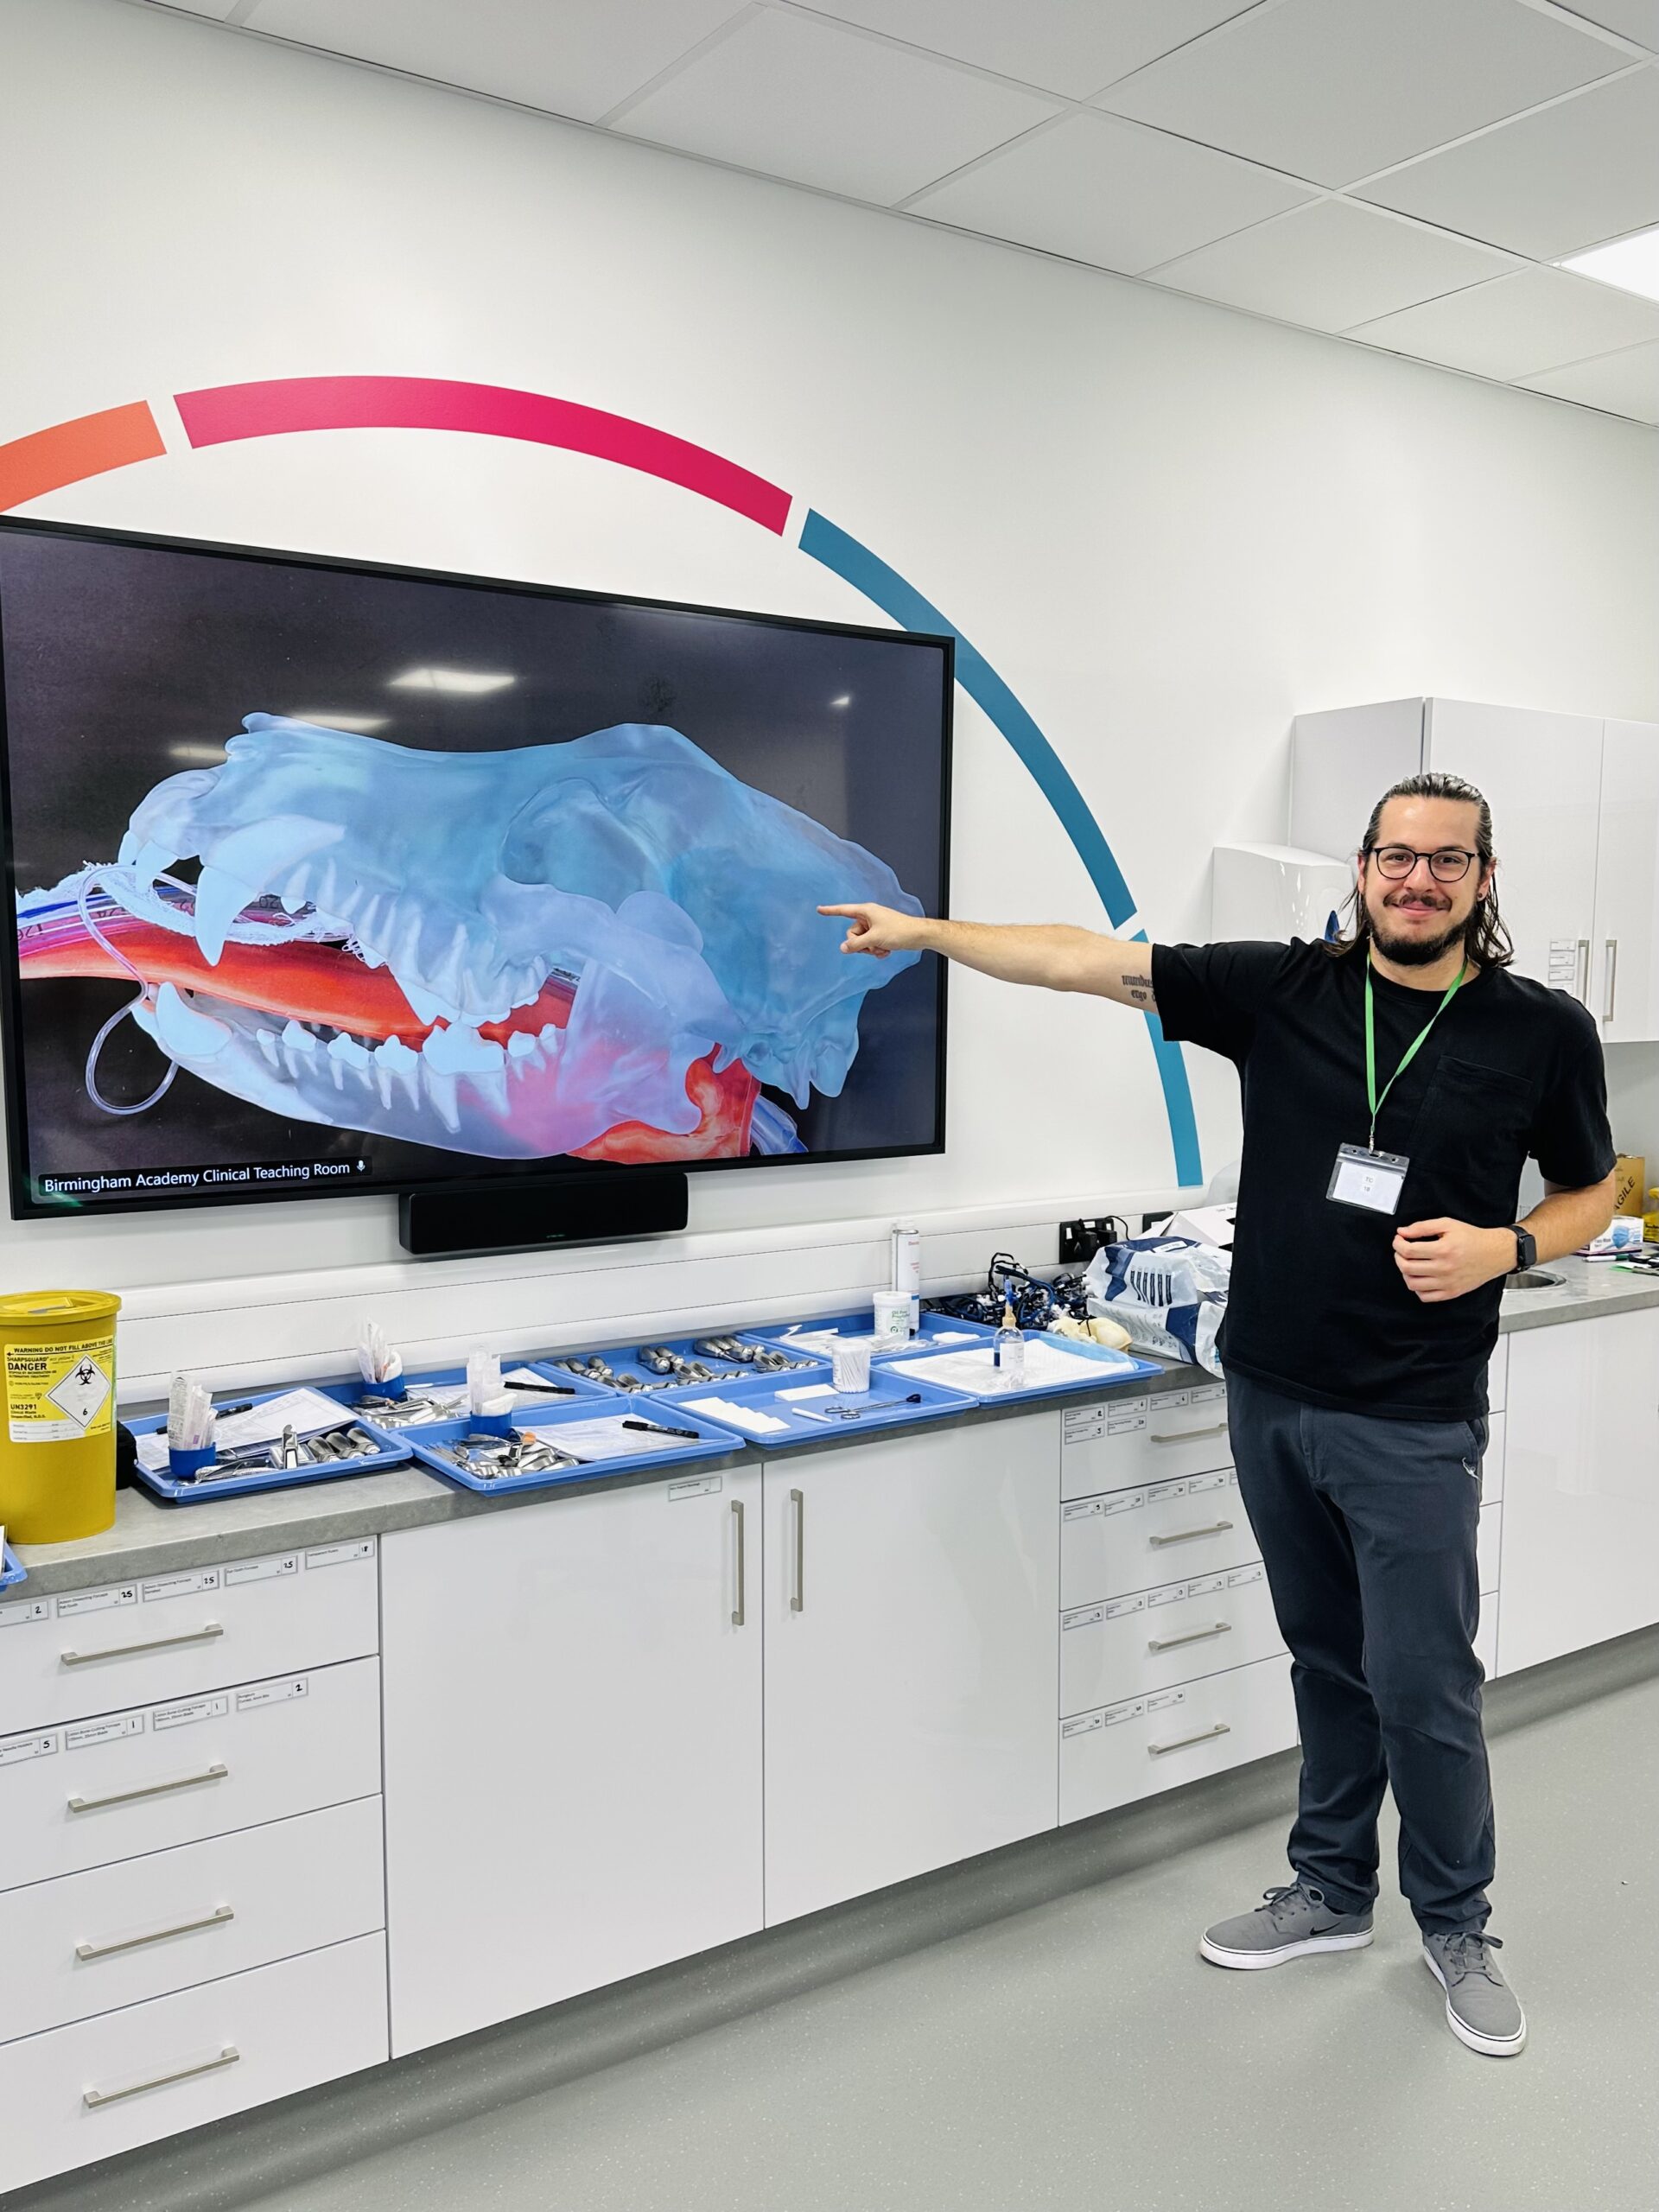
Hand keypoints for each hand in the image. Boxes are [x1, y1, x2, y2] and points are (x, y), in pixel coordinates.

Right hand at [817, 902, 921, 957]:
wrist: (918, 935)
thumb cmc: (899, 931)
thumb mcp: (874, 939)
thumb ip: (856, 944)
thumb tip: (843, 948)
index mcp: (866, 911)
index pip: (843, 911)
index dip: (830, 911)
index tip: (819, 909)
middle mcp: (869, 917)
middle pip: (852, 934)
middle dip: (861, 944)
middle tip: (873, 946)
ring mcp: (875, 926)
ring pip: (862, 941)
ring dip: (870, 949)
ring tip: (882, 949)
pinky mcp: (881, 934)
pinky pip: (870, 944)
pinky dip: (876, 950)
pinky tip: (886, 951)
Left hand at [1393, 1219, 1514, 1303]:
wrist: (1495, 1253)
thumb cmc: (1474, 1238)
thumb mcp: (1448, 1224)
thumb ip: (1422, 1227)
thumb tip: (1402, 1232)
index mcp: (1443, 1250)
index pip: (1408, 1251)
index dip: (1397, 1244)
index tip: (1399, 1240)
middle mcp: (1444, 1269)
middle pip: (1406, 1267)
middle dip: (1398, 1257)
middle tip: (1401, 1250)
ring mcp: (1447, 1283)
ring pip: (1413, 1284)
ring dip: (1405, 1273)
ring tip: (1410, 1263)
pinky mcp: (1451, 1292)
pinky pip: (1425, 1297)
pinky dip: (1417, 1288)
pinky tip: (1420, 1276)